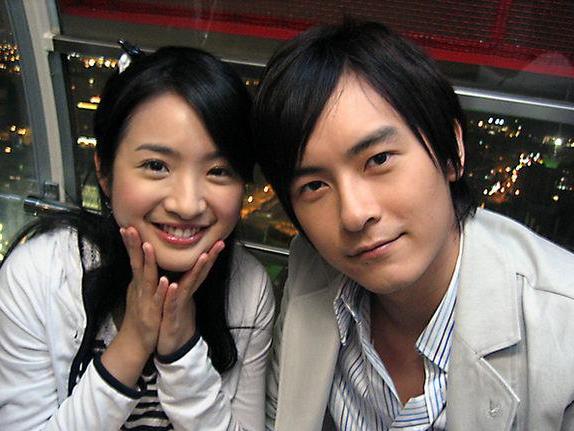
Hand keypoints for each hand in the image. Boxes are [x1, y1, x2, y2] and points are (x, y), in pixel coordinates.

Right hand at [101, 226, 167, 387]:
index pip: (135, 258)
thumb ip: (142, 278)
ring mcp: (147, 299)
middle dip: (134, 245)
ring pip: (147, 278)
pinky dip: (161, 290)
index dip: (131, 242)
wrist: (137, 342)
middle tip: (129, 227)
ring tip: (148, 246)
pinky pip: (159, 299)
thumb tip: (141, 263)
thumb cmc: (142, 315)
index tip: (128, 225)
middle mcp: (141, 288)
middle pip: (136, 263)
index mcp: (140, 283)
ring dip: (148, 262)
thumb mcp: (140, 293)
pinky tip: (165, 281)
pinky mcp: (154, 312)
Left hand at [156, 240, 224, 355]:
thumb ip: (183, 283)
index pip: (198, 267)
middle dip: (210, 257)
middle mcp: (185, 294)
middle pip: (199, 273)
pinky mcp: (170, 317)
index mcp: (185, 288)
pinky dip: (172, 295)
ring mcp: (180, 305)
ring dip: (197, 271)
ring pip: (189, 285)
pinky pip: (171, 304)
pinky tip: (173, 285)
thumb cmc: (172, 319)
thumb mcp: (177, 298)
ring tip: (204, 256)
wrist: (168, 346)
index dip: (208, 253)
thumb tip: (188, 270)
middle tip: (220, 243)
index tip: (218, 238)